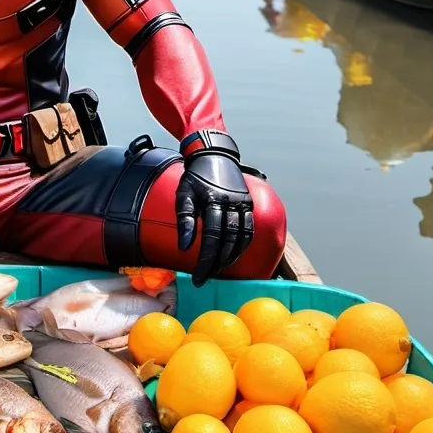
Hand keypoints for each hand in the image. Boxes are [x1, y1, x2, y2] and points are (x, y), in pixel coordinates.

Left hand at [175, 152, 254, 286]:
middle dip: (216, 263)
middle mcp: (231, 202)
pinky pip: (249, 230)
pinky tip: (233, 255)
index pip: (212, 237)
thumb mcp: (183, 193)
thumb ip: (184, 219)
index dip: (205, 259)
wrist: (212, 154)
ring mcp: (243, 202)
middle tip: (205, 278)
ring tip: (218, 270)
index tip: (198, 276)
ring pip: (241, 237)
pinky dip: (242, 245)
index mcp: (213, 199)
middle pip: (227, 240)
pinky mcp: (248, 203)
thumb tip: (185, 247)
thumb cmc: (194, 176)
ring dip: (231, 257)